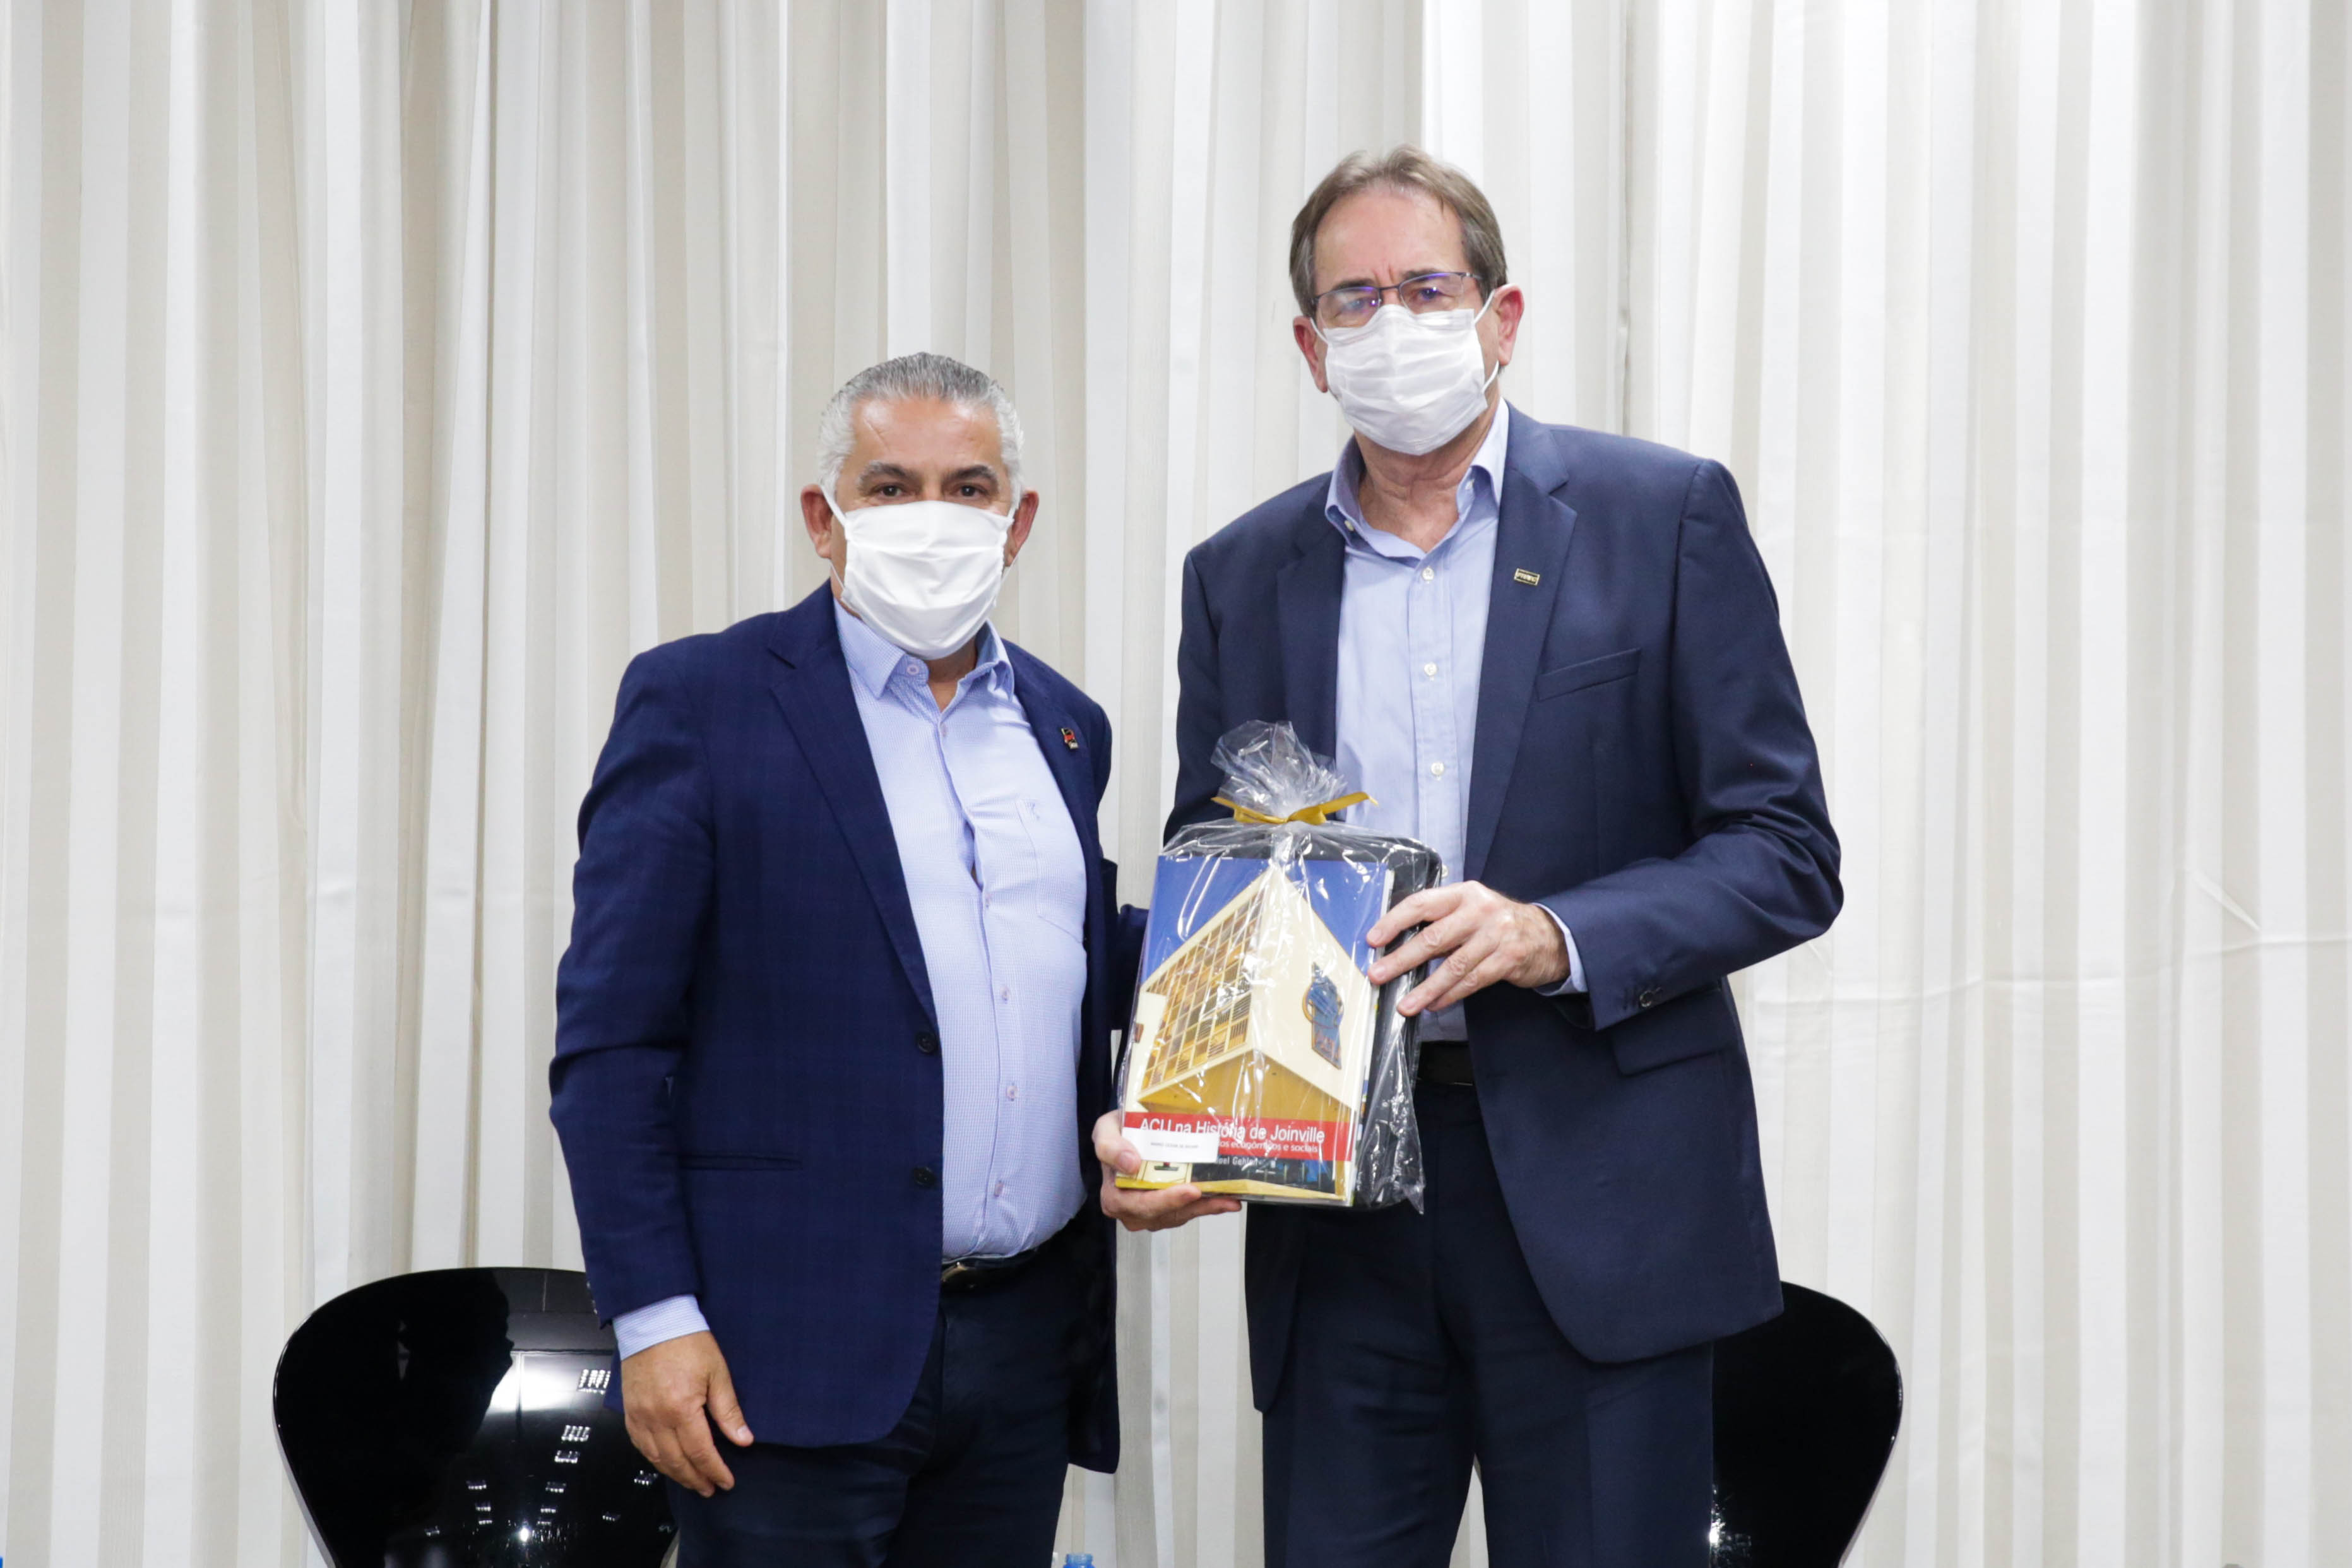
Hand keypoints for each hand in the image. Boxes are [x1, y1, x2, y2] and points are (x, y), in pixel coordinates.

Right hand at [620, 1330, 752, 1496]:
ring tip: (693, 1482)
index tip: (726, 1481)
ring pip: (657, 1458)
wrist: (654, 1322)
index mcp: (681, 1409)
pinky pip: (640, 1446)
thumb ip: (728, 1411)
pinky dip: (655, 1460)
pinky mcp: (630, 1412)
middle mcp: (657, 1418)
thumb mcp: (717, 1373)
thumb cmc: (687, 1342)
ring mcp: (640, 1417)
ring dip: (676, 1474)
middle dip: (696, 1479)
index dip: (715, 1470)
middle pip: (677, 1461)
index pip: (700, 1452)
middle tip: (711, 1489)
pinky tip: (666, 1464)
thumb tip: (743, 1439)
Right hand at [1093, 1109, 1242, 1231]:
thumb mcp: (1105, 1131)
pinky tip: (1227, 1199)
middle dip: (1191, 1206)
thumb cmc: (1116, 1134)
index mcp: (1115, 1196)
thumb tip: (1130, 1164)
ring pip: (1181, 1215)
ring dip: (1206, 1207)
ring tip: (1228, 1198)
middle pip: (1164, 1214)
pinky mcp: (1169, 1208)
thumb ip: (1110, 1147)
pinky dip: (1208, 1205)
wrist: (1126, 1131)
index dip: (1166, 1200)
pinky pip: (1189, 1210)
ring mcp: (1152, 1211)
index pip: (1139, 1205)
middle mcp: (1132, 1210)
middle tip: (1215, 1195)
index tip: (1189, 1190)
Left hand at [1365, 881, 1568, 1015]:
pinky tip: (1434, 1004)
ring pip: (1453, 966)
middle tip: (1379, 974)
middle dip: (1402, 959)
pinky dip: (1450, 995)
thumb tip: (1398, 946)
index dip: (1394, 921)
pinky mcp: (1508, 959)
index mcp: (1463, 893)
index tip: (1374, 940)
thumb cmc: (1496, 923)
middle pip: (1434, 937)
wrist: (1548, 935)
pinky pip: (1472, 981)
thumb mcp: (1470, 911)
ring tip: (1405, 1004)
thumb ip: (1440, 923)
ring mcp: (1496, 935)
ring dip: (1425, 988)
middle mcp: (1479, 910)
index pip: (1421, 904)